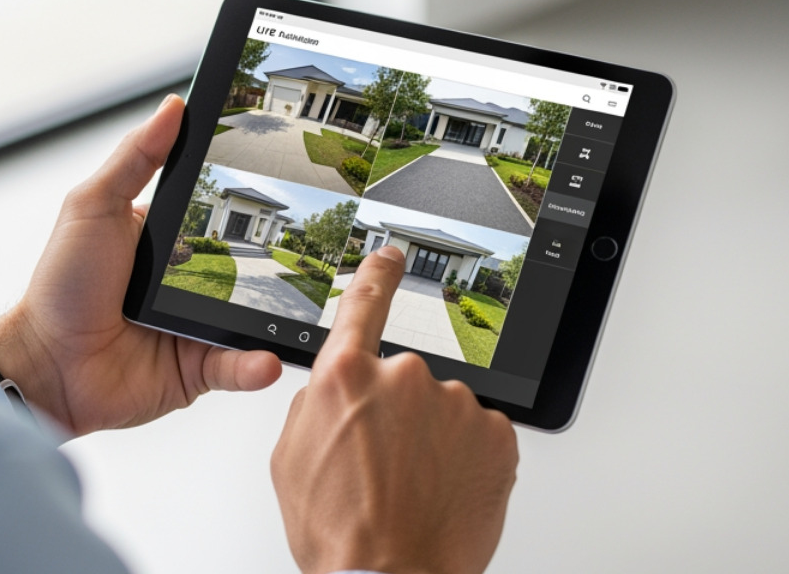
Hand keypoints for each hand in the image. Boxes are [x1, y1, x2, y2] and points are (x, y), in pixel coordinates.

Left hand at [0, 94, 281, 435]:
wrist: (47, 366)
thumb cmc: (61, 285)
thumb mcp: (93, 206)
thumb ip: (134, 157)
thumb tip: (174, 106)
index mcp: (164, 238)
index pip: (216, 213)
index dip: (245, 200)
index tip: (287, 179)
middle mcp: (184, 281)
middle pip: (244, 267)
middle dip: (274, 263)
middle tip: (312, 254)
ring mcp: (193, 325)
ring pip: (250, 318)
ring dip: (275, 316)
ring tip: (301, 311)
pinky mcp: (196, 369)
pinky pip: (236, 365)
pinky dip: (255, 365)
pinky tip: (267, 357)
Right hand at [271, 247, 518, 573]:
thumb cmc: (339, 532)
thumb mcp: (291, 458)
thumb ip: (315, 404)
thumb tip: (334, 391)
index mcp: (346, 375)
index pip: (364, 302)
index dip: (377, 273)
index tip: (390, 256)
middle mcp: (404, 377)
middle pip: (402, 378)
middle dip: (395, 414)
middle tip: (382, 466)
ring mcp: (455, 405)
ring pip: (441, 411)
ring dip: (431, 441)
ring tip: (411, 489)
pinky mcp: (496, 436)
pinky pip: (477, 436)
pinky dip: (464, 460)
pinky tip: (443, 491)